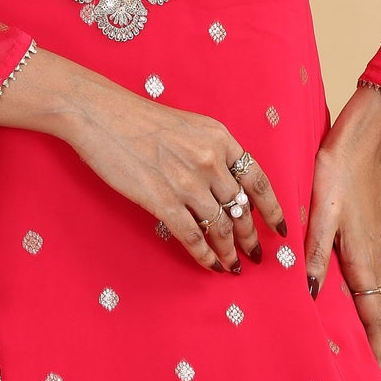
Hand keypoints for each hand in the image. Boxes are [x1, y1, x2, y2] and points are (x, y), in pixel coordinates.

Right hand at [0, 46, 289, 274]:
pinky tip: (211, 265)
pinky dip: (205, 255)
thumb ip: (212, 152)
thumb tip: (227, 187)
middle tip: (256, 256)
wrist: (100, 114)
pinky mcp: (161, 199)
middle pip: (242, 209)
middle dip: (252, 238)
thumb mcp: (189, 126)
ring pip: (221, 227)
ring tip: (234, 266)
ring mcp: (186, 182)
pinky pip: (192, 236)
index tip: (279, 230)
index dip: (273, 210)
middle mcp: (210, 160)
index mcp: (220, 138)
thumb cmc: (139, 119)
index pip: (259, 181)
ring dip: (230, 252)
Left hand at [306, 85, 380, 358]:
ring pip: (365, 294)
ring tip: (344, 345)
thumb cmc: (339, 173)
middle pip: (371, 312)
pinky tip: (334, 298)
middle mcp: (373, 259)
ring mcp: (371, 247)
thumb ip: (315, 254)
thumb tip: (310, 294)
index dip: (373, 349)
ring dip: (359, 321)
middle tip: (356, 372)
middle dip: (366, 343)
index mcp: (364, 260)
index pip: (372, 317)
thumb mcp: (321, 214)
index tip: (373, 378)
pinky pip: (360, 276)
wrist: (361, 139)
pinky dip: (353, 297)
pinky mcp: (364, 235)